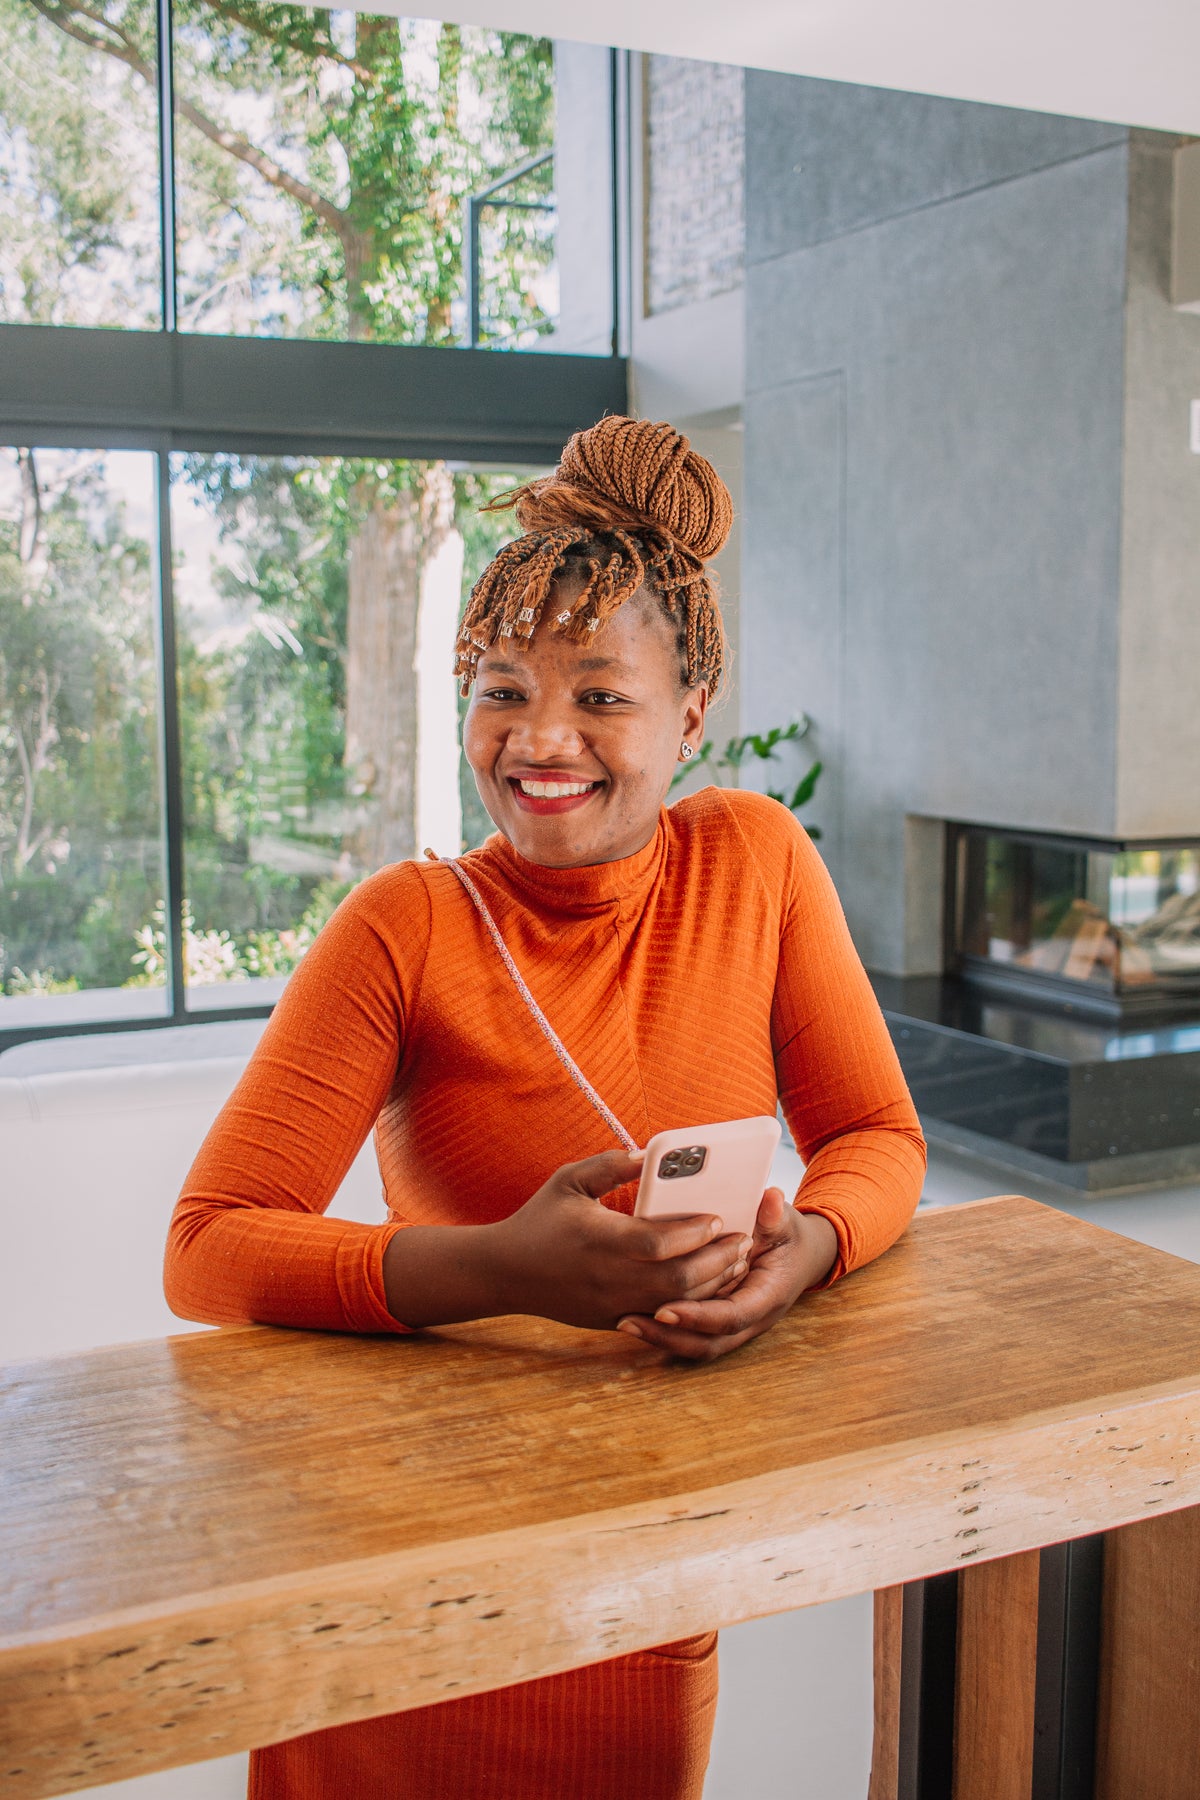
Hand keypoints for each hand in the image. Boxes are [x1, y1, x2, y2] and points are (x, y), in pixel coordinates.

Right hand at [383, 1148, 752, 1330]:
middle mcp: (609, 1277)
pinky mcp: (612, 1320)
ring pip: (676, 1303)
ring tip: (734, 1261)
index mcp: (600, 1240)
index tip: (718, 1217)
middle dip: (717, 1261)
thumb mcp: (568, 1181)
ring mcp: (611, 1304)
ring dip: (710, 1284)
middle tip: (742, 1241)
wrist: (504, 1273)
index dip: (694, 1232)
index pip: (659, 1243)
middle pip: (678, 1279)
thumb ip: (609, 1165)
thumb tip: (648, 1154)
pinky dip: (690, 1302)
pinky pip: (661, 1316)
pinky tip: (708, 1284)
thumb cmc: (538, 1220)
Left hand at [614, 1189, 838, 1362]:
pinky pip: (691, 1337)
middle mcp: (751, 1319)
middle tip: (629, 1321)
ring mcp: (734, 1326)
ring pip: (697, 1346)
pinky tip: (632, 1318)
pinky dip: (664, 1333)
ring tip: (624, 1322)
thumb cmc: (787, 1236)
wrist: (800, 1257)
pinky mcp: (717, 1323)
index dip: (698, 1316)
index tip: (664, 1308)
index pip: (732, 1316)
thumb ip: (775, 1214)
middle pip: (709, 1342)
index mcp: (768, 1296)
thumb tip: (770, 1199)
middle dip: (669, 1336)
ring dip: (661, 1339)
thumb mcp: (784, 1222)